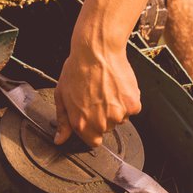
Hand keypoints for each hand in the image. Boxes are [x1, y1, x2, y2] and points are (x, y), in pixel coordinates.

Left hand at [54, 31, 141, 146]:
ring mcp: (118, 114)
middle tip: (97, 97)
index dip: (92, 130)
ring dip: (115, 108)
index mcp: (82, 124)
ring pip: (120, 119)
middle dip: (102, 117)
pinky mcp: (132, 105)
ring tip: (107, 90)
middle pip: (106, 129)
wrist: (97, 51)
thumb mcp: (61, 96)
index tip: (91, 118)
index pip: (93, 142)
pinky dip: (127, 100)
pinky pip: (132, 109)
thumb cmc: (77, 70)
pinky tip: (117, 87)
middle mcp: (101, 123)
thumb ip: (63, 122)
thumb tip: (60, 140)